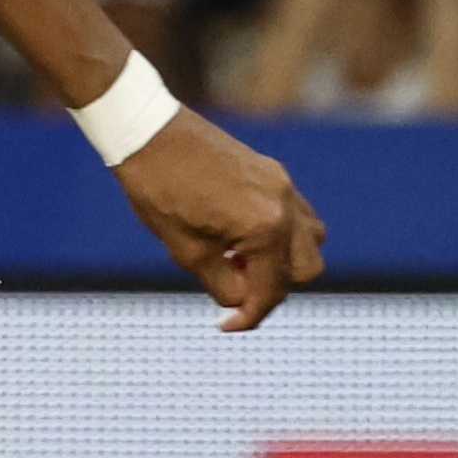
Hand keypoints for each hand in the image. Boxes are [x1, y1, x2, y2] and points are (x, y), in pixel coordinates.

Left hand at [115, 107, 325, 330]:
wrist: (147, 131)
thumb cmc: (159, 189)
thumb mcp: (186, 249)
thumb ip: (222, 282)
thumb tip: (241, 301)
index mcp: (265, 228)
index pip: (271, 289)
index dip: (249, 316)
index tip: (227, 326)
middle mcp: (284, 205)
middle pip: (304, 269)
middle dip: (274, 288)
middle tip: (236, 290)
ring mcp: (283, 185)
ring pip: (309, 240)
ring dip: (284, 261)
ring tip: (239, 261)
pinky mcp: (274, 172)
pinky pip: (297, 214)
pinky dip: (281, 235)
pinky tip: (242, 237)